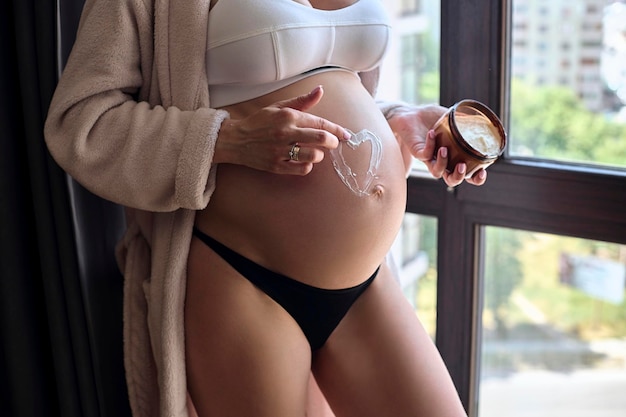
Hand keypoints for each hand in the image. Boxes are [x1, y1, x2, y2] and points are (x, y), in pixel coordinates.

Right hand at [214, 86, 350, 174]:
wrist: (235, 140)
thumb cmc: (259, 123)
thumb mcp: (279, 107)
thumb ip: (302, 101)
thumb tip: (320, 90)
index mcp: (288, 116)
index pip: (320, 122)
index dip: (337, 130)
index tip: (346, 135)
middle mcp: (285, 133)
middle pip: (320, 138)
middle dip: (332, 142)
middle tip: (333, 143)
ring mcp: (280, 151)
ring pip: (313, 155)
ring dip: (319, 155)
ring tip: (316, 152)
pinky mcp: (276, 166)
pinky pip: (301, 169)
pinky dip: (307, 166)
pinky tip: (305, 162)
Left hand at [386, 104, 486, 186]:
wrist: (411, 114)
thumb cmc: (432, 118)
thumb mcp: (452, 119)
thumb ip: (466, 122)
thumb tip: (483, 120)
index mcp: (455, 156)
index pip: (468, 174)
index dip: (476, 178)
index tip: (482, 171)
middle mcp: (442, 161)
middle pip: (451, 180)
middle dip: (458, 177)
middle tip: (462, 166)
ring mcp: (429, 159)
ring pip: (436, 172)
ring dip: (442, 164)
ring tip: (444, 149)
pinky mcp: (418, 152)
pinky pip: (424, 154)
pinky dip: (430, 145)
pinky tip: (432, 133)